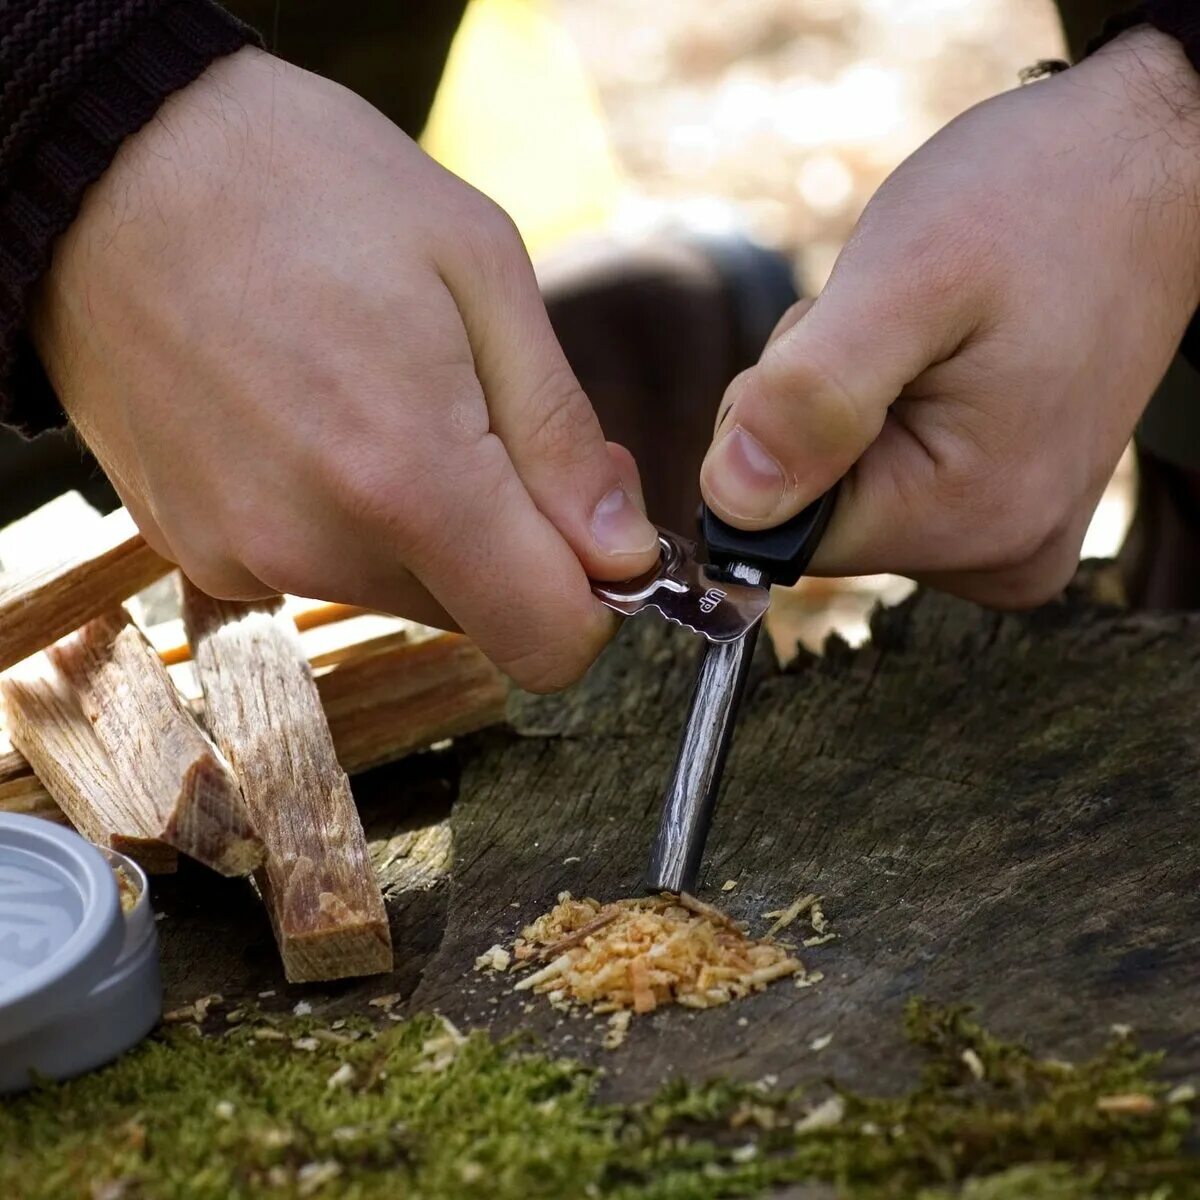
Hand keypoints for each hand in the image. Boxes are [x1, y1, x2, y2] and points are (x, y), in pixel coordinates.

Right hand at [31, 47, 659, 690]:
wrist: (110, 160)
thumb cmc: (305, 184)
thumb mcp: (480, 269)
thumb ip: (561, 437)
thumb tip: (621, 557)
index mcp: (407, 476)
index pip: (547, 641)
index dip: (593, 599)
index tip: (591, 527)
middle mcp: (317, 547)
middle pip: (480, 614)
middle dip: (511, 541)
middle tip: (484, 420)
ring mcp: (244, 558)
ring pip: (403, 593)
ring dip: (427, 526)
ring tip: (386, 400)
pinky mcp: (199, 551)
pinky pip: (323, 572)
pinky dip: (348, 520)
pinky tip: (317, 422)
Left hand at [700, 28, 1199, 606]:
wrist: (1141, 172)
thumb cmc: (1034, 204)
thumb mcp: (908, 276)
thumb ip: (810, 395)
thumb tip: (730, 501)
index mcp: (973, 519)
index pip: (781, 530)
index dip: (773, 433)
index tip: (836, 349)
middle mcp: (1000, 556)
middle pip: (814, 517)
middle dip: (814, 417)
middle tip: (888, 327)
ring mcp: (1010, 538)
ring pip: (846, 496)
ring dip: (846, 411)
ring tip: (926, 335)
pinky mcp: (1006, 510)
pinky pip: (891, 484)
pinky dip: (884, 418)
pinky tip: (943, 362)